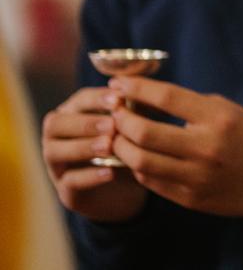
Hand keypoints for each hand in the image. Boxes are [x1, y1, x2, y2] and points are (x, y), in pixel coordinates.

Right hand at [42, 87, 147, 221]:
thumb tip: (148, 91)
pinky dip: (89, 176)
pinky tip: (109, 171)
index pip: (78, 100)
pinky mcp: (66, 191)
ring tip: (108, 146)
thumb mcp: (134, 127)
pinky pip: (70, 182)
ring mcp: (57, 166)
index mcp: (74, 114)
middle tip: (112, 125)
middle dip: (84, 122)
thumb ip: (136, 111)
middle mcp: (58, 138)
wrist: (128, 189)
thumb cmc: (129, 147)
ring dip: (83, 147)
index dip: (96, 99)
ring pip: (55, 152)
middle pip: (55, 124)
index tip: (119, 99)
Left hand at [106, 77, 242, 220]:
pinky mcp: (190, 198)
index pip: (168, 98)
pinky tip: (138, 156)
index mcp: (219, 119)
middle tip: (116, 113)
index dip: (137, 89)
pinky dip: (137, 166)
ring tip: (119, 136)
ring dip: (122, 146)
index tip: (119, 85)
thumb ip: (192, 106)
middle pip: (144, 132)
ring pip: (139, 161)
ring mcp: (197, 176)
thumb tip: (147, 98)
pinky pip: (150, 181)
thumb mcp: (230, 111)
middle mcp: (207, 147)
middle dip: (121, 120)